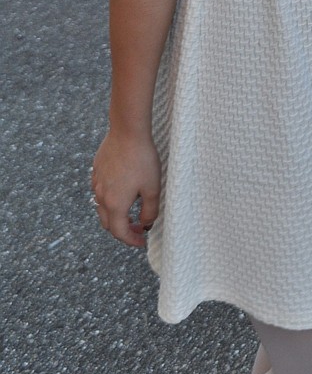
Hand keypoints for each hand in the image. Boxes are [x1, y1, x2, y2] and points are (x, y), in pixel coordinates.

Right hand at [91, 130, 160, 247]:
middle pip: (108, 223)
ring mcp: (96, 183)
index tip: (142, 241)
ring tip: (132, 211)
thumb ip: (149, 211)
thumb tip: (145, 224)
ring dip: (116, 215)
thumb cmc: (142, 159)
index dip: (131, 240)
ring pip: (102, 208)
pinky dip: (111, 200)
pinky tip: (124, 191)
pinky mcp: (96, 171)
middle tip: (138, 228)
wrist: (127, 131)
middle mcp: (101, 196)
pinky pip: (100, 192)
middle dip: (123, 230)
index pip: (119, 232)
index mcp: (115, 204)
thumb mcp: (152, 188)